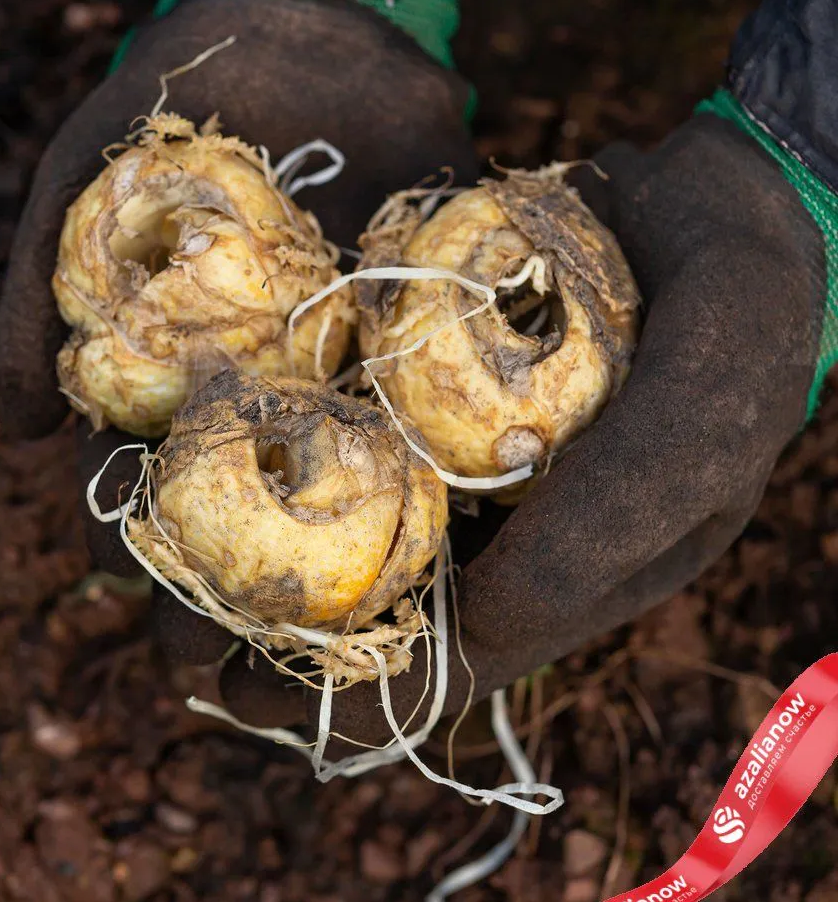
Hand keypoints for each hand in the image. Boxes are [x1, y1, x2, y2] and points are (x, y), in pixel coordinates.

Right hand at [0, 0, 477, 664]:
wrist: (315, 33)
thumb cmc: (182, 99)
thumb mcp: (82, 179)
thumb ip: (36, 293)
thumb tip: (9, 426)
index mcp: (184, 375)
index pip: (164, 496)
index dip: (166, 575)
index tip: (181, 642)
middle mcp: (270, 386)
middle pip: (260, 511)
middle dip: (259, 595)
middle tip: (279, 670)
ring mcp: (351, 368)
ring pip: (354, 484)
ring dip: (357, 565)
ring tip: (371, 648)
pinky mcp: (426, 336)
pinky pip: (441, 412)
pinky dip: (448, 472)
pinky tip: (462, 545)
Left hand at [215, 113, 824, 746]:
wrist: (721, 205)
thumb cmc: (735, 315)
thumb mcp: (703, 417)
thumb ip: (608, 524)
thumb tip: (480, 626)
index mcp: (583, 569)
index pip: (460, 661)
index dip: (360, 695)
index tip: (253, 695)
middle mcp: (518, 529)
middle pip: (383, 609)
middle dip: (282, 636)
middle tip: (181, 641)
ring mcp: (475, 461)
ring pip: (350, 530)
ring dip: (259, 551)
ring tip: (165, 561)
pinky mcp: (441, 394)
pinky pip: (354, 440)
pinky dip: (286, 457)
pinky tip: (214, 453)